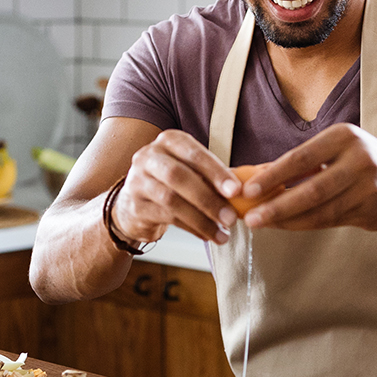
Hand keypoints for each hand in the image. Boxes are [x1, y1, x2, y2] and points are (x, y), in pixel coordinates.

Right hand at [112, 130, 239, 243]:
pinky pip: (166, 217)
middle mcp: (149, 156)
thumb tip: (243, 194)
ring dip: (201, 219)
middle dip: (208, 198)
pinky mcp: (134, 206)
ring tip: (221, 233)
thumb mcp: (190, 170)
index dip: (215, 172)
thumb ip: (211, 176)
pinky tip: (206, 235)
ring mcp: (137, 181)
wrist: (135, 202)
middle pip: (179, 176)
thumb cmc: (173, 183)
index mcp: (169, 141)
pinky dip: (190, 228)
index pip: (193, 153)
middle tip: (231, 218)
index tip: (236, 191)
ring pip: (171, 200)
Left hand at [240, 123, 376, 231]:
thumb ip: (299, 162)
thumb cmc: (358, 163)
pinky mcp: (370, 210)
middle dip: (277, 205)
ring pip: (320, 210)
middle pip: (311, 189)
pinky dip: (303, 224)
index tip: (248, 189)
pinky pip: (329, 221)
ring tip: (261, 223)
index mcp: (344, 136)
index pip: (301, 158)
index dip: (273, 176)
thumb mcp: (335, 151)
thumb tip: (254, 175)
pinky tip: (284, 225)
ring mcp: (367, 187)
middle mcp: (359, 160)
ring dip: (287, 219)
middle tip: (251, 217)